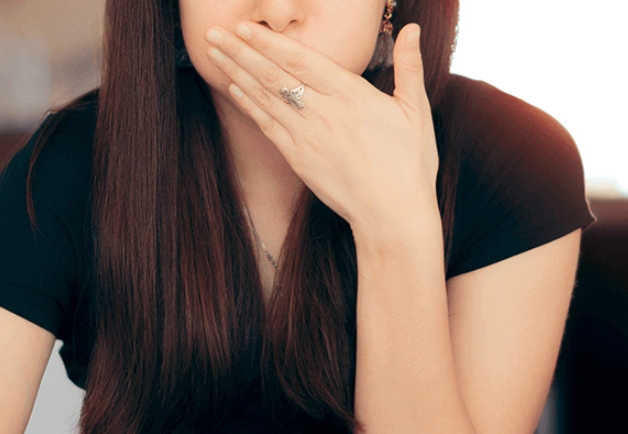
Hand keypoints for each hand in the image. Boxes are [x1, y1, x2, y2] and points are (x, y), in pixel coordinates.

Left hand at [204, 21, 439, 235]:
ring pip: (264, 97)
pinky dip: (249, 104)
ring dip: (236, 72)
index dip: (269, 41)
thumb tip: (412, 29)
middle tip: (213, 32)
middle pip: (273, 74)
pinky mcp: (298, 159)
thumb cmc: (408, 164)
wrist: (392, 214)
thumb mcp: (415, 110)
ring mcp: (306, 136)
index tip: (245, 26)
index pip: (301, 58)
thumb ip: (409, 66)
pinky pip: (267, 125)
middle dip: (240, 50)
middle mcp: (322, 112)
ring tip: (213, 52)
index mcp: (350, 94)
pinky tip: (234, 88)